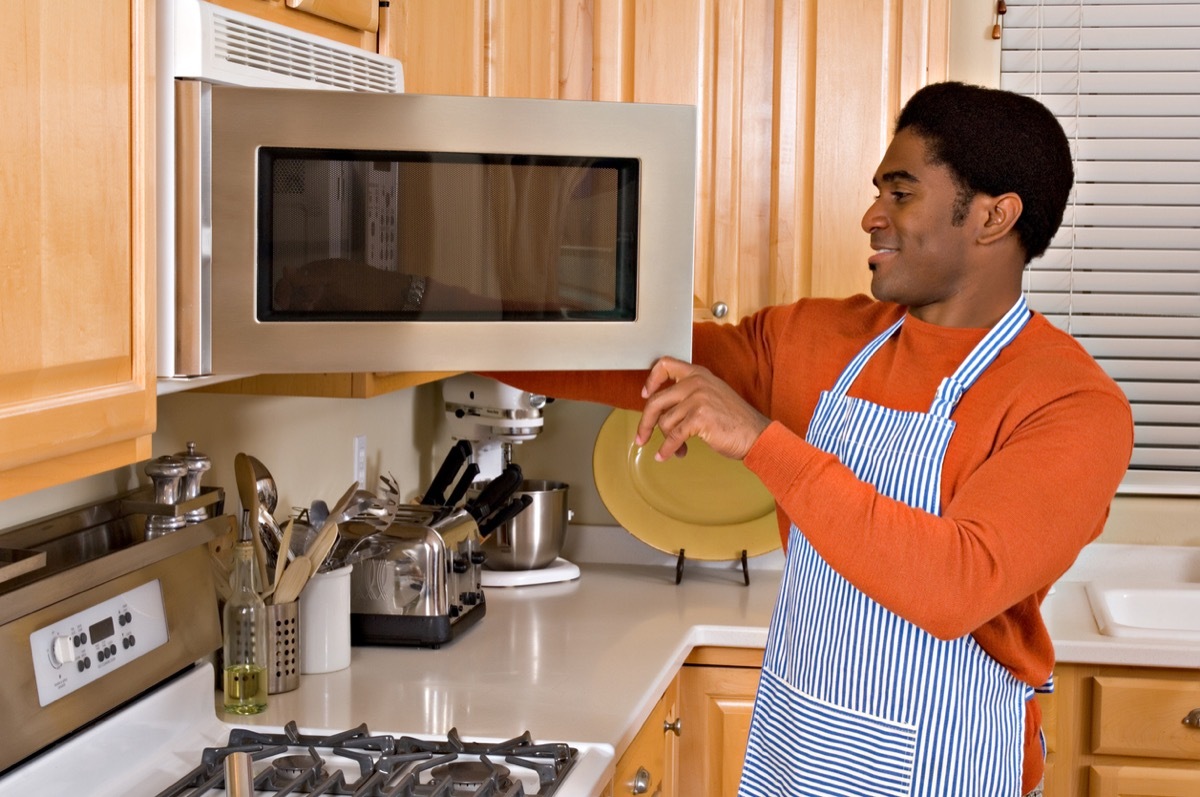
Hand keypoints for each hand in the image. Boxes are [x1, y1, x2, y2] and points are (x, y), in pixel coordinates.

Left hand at [636, 357, 769, 461]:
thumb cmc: (736, 421)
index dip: (651, 380)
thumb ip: (690, 394)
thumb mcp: (713, 395)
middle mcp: (696, 383)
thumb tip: (663, 411)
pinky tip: (666, 455)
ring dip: (668, 441)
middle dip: (646, 423)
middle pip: (656, 400)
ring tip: (679, 448)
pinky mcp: (699, 418)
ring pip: (665, 422)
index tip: (645, 395)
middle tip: (642, 436)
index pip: (665, 364)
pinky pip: (673, 437)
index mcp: (699, 374)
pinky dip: (667, 449)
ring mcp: (698, 399)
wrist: (757, 435)